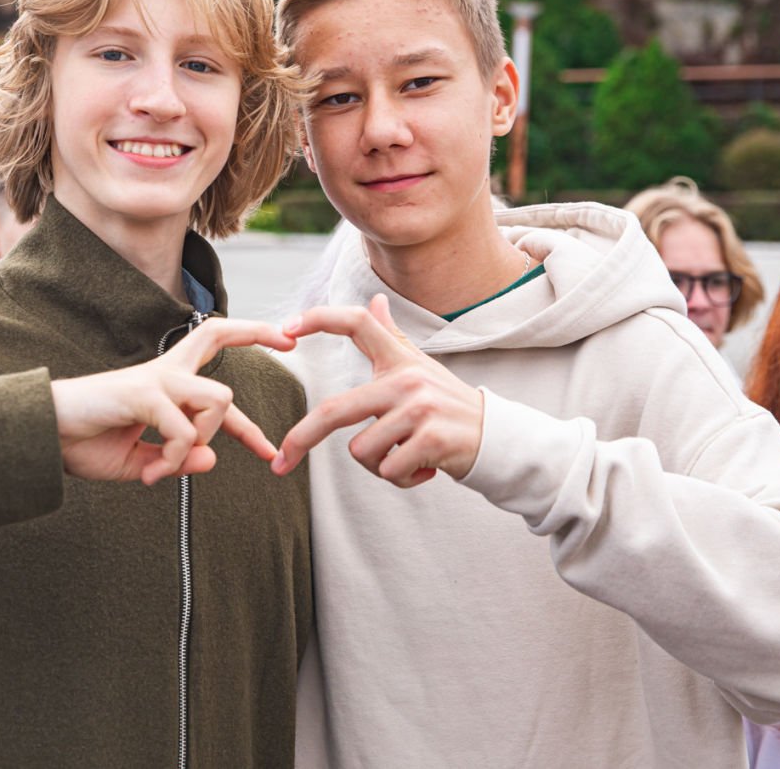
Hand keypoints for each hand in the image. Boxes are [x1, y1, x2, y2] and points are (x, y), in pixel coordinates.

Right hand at [50, 317, 295, 485]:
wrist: (42, 436)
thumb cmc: (83, 443)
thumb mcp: (140, 461)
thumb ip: (176, 460)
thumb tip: (212, 460)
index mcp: (165, 383)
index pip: (214, 365)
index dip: (249, 383)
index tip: (281, 394)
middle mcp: (164, 372)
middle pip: (216, 334)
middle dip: (255, 331)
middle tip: (289, 339)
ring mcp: (154, 380)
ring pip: (218, 397)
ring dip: (206, 438)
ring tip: (171, 464)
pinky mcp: (141, 394)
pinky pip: (184, 430)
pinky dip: (176, 460)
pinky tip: (152, 475)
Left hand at [271, 294, 483, 487]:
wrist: (498, 438)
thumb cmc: (448, 405)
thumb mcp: (420, 366)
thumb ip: (391, 336)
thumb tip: (376, 300)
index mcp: (399, 358)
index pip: (357, 322)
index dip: (320, 318)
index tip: (286, 328)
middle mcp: (407, 378)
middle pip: (336, 409)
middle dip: (302, 438)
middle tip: (281, 463)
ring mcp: (420, 408)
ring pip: (361, 450)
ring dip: (378, 465)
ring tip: (405, 456)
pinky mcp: (431, 439)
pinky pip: (389, 469)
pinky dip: (401, 478)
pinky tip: (423, 468)